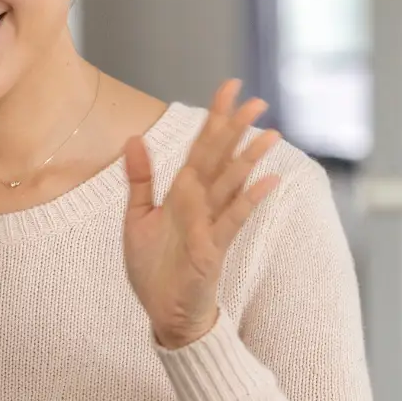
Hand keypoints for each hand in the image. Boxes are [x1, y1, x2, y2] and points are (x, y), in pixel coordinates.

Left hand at [123, 80, 281, 348]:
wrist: (163, 312)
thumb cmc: (154, 267)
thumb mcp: (137, 217)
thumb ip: (140, 179)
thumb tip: (132, 138)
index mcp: (182, 195)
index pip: (200, 149)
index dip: (213, 119)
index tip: (229, 87)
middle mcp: (200, 205)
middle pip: (219, 160)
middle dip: (234, 131)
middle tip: (256, 99)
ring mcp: (209, 227)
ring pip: (230, 186)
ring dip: (248, 160)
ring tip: (269, 133)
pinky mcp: (211, 250)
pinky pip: (229, 222)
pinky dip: (247, 202)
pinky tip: (266, 181)